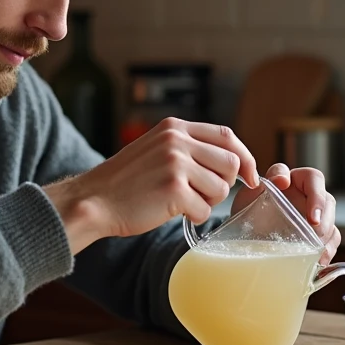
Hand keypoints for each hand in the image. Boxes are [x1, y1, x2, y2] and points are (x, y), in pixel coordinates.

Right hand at [44, 118, 259, 254]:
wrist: (94, 200)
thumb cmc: (125, 182)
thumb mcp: (155, 149)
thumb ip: (186, 147)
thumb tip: (230, 160)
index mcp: (174, 127)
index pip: (226, 136)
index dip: (244, 157)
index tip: (250, 176)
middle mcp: (176, 140)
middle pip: (230, 163)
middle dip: (224, 184)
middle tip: (202, 195)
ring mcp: (175, 163)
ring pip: (220, 188)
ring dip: (206, 202)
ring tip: (180, 202)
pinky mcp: (173, 189)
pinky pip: (205, 209)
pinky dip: (193, 216)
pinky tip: (172, 213)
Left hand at [231, 163, 340, 264]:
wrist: (244, 237)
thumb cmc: (245, 212)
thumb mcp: (247, 197)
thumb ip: (259, 187)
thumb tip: (274, 181)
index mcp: (293, 181)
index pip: (311, 178)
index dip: (313, 190)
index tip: (308, 209)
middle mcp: (307, 196)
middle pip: (327, 200)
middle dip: (322, 215)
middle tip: (314, 228)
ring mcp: (314, 216)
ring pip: (330, 220)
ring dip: (325, 234)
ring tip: (315, 248)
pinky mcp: (317, 235)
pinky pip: (331, 239)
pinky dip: (327, 250)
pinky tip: (318, 260)